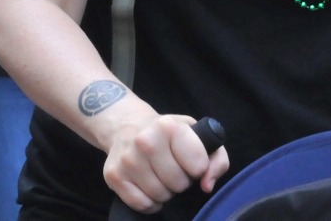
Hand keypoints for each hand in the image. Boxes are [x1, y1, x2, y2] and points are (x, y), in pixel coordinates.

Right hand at [103, 115, 228, 212]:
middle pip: (179, 184)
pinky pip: (141, 204)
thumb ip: (216, 158)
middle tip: (176, 170)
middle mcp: (146, 141)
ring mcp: (128, 160)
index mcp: (170, 127)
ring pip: (160, 195)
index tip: (193, 162)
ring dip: (166, 192)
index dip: (199, 168)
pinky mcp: (114, 176)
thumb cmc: (169, 133)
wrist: (127, 126)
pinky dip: (151, 203)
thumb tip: (207, 185)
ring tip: (163, 177)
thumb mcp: (197, 134)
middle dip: (182, 181)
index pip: (198, 166)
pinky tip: (151, 189)